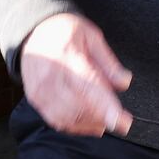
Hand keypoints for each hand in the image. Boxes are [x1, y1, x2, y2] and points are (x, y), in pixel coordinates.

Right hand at [18, 12, 133, 136]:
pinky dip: (76, 126)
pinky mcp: (36, 100)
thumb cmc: (65, 32)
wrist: (34, 32)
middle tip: (122, 120)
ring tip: (107, 119)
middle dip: (104, 118)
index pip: (88, 86)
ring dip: (91, 123)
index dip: (106, 107)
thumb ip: (108, 62)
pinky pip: (57, 121)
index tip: (122, 122)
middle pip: (80, 106)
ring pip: (69, 118)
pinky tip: (90, 123)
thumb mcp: (92, 36)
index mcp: (67, 56)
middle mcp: (51, 76)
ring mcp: (41, 91)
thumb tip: (124, 82)